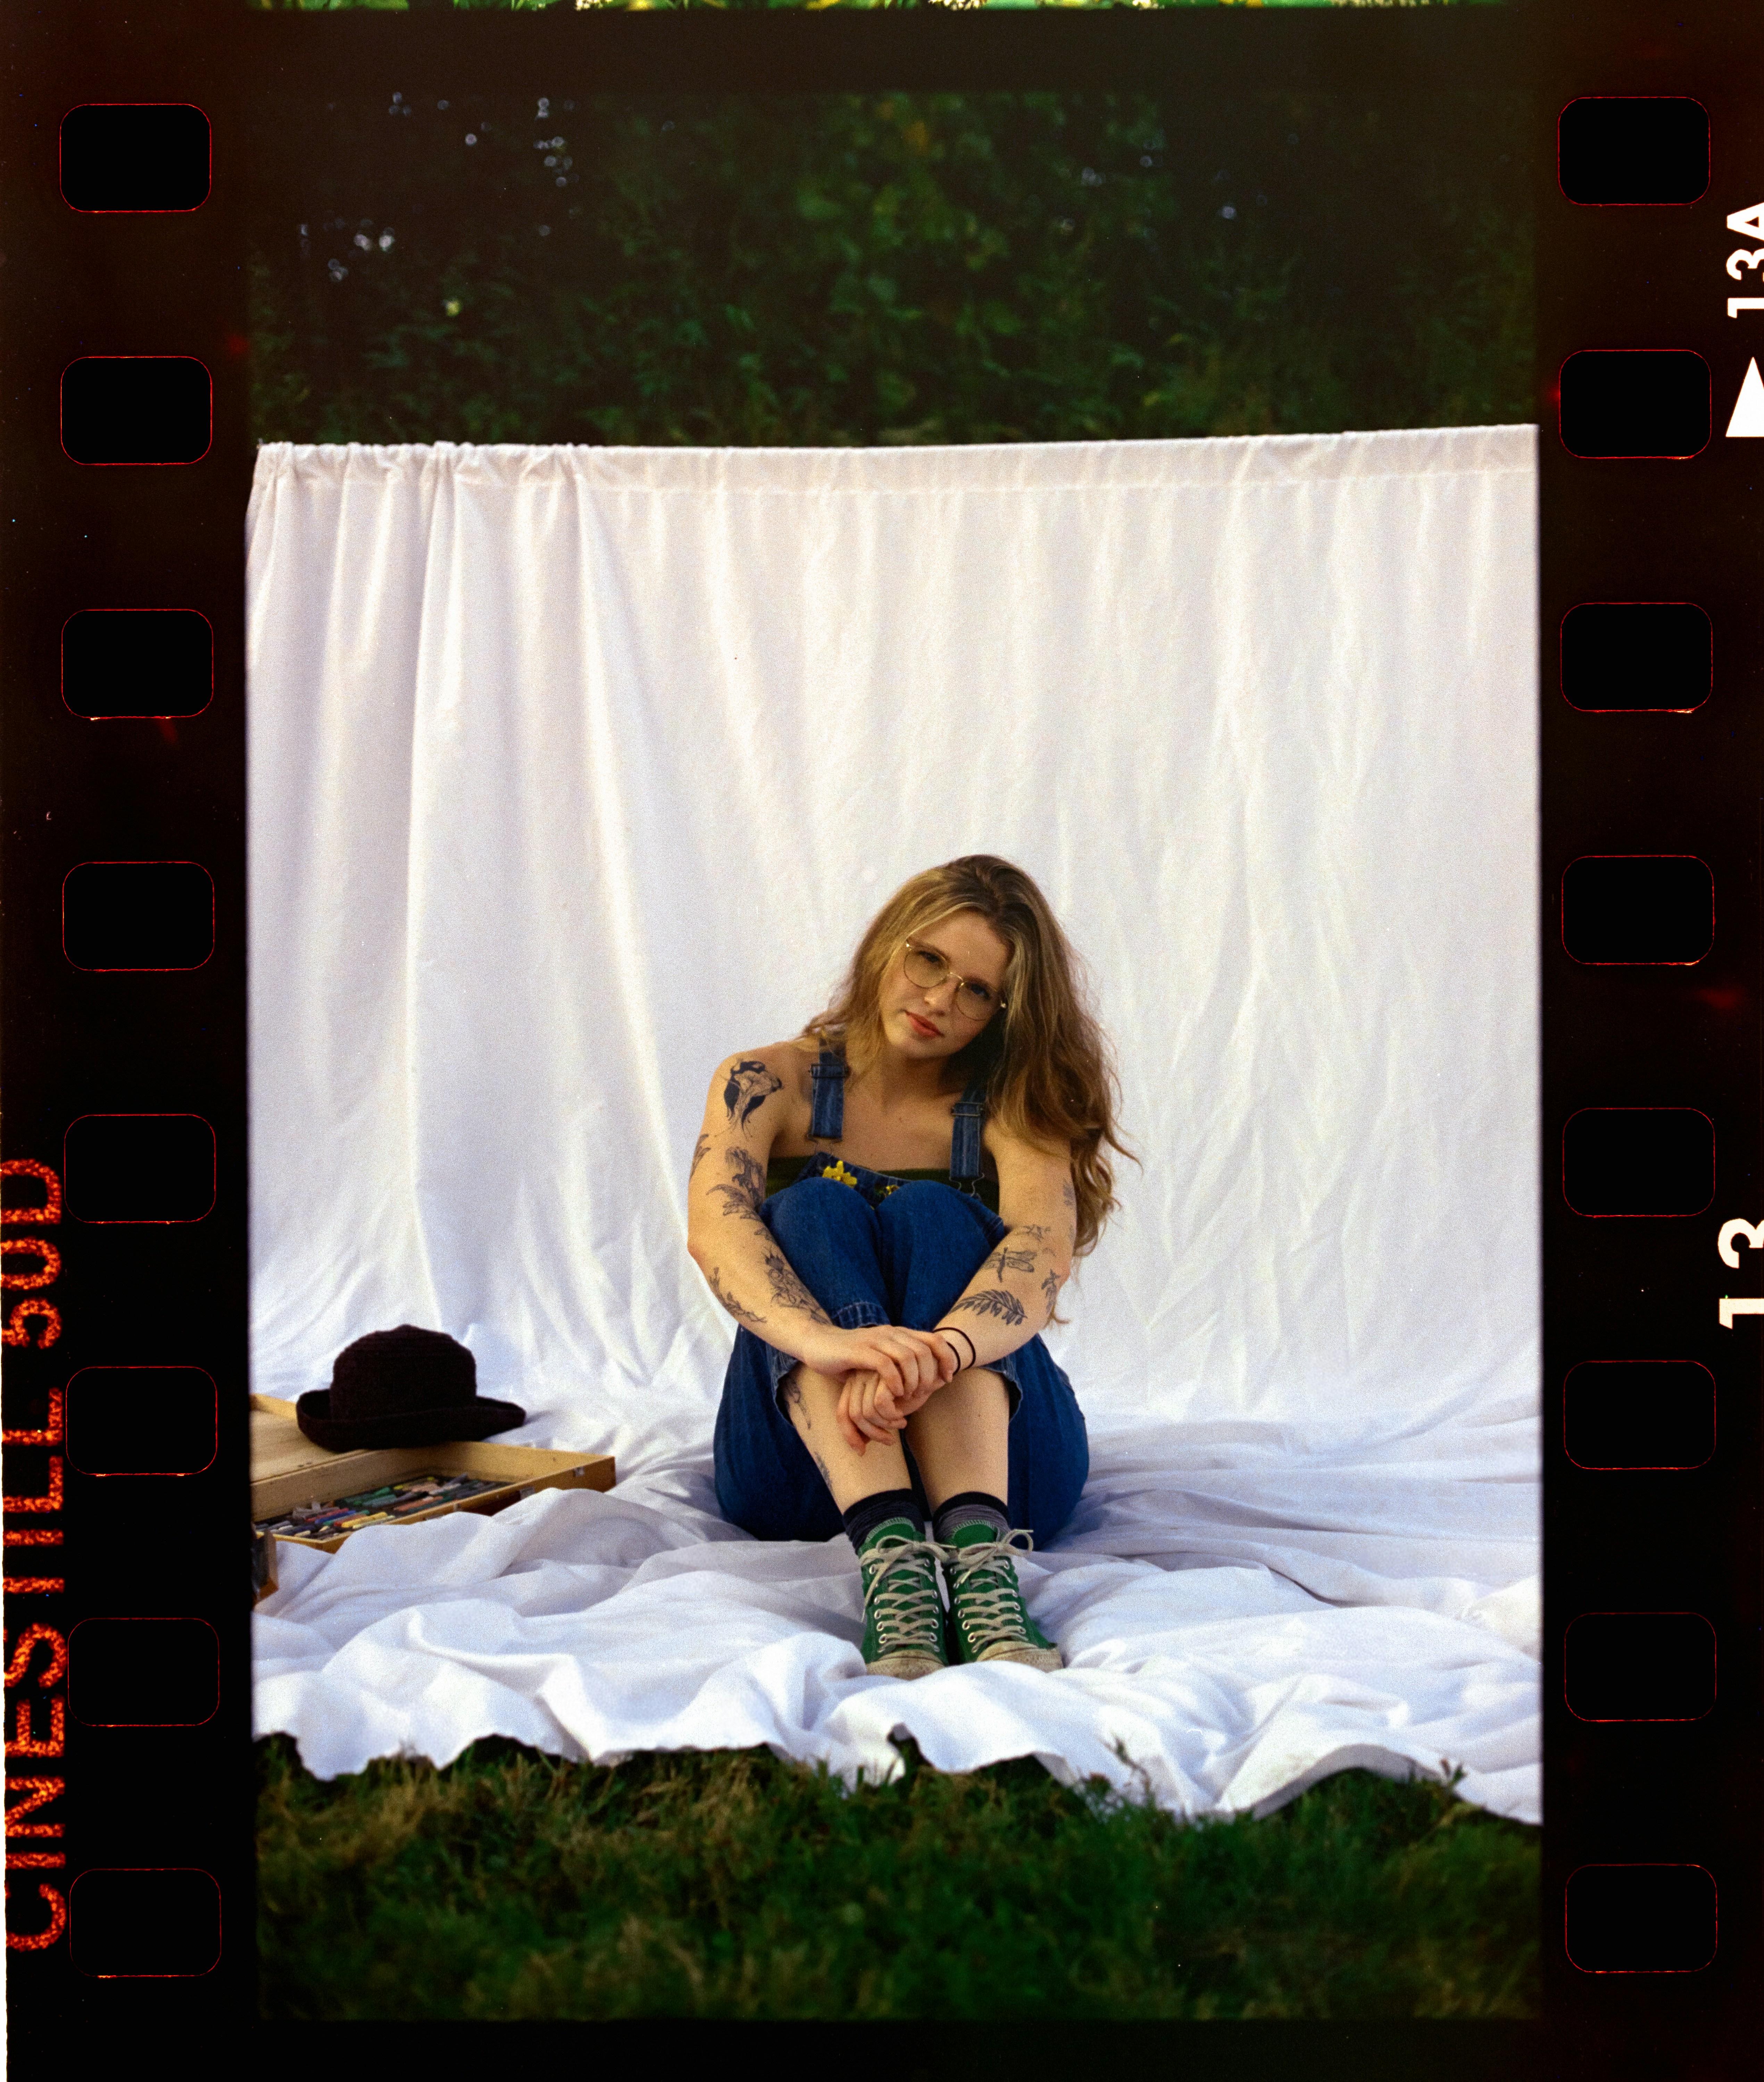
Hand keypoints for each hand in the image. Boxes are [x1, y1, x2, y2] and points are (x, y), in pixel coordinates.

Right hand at [802, 1323, 957, 1402]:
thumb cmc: (852, 1356)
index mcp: (899, 1333)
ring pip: (907, 1357)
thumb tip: (929, 1378)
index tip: (947, 1379)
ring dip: (914, 1379)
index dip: (946, 1359)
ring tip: (910, 1395)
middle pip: (924, 1350)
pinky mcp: (859, 1352)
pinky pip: (885, 1365)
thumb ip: (901, 1362)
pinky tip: (895, 1393)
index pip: (934, 1340)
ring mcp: (874, 1341)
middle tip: (924, 1393)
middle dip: (930, 1375)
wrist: (817, 1344)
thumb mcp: (882, 1356)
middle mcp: (890, 1333)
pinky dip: (895, 1381)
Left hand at [835, 1367, 942, 1453]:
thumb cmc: (909, 1390)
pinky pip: (880, 1403)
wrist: (931, 1369)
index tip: (862, 1451)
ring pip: (867, 1412)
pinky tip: (903, 1415)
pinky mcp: (883, 1372)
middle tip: (890, 1441)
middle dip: (873, 1434)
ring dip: (886, 1425)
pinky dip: (892, 1415)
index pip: (842, 1414)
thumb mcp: (889, 1408)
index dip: (849, 1435)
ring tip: (901, 1423)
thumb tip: (859, 1448)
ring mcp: (870, 1373)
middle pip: (853, 1415)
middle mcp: (858, 1377)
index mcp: (855, 1384)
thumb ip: (872, 1422)